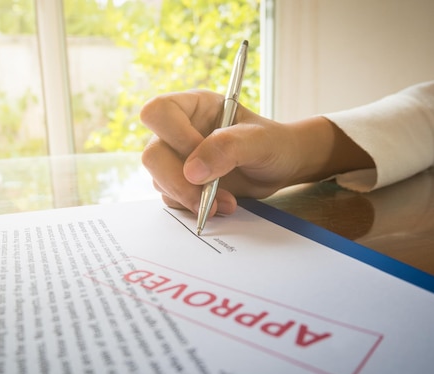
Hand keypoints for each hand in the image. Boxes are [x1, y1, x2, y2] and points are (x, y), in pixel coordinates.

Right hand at [140, 90, 372, 215]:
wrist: (280, 168)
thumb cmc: (273, 144)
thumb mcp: (259, 141)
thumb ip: (227, 148)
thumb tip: (192, 172)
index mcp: (194, 107)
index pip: (159, 112)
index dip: (175, 137)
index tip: (203, 159)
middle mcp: (179, 130)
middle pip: (153, 154)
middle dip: (179, 182)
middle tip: (207, 199)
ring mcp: (177, 158)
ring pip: (159, 180)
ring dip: (190, 198)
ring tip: (226, 203)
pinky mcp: (182, 183)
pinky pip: (171, 198)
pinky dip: (193, 207)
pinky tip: (219, 206)